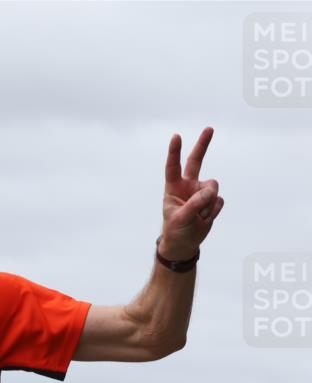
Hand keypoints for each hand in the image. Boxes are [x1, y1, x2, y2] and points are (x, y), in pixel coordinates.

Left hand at [160, 127, 224, 259]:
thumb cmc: (176, 230)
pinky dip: (213, 211)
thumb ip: (195, 203)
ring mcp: (201, 192)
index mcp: (173, 188)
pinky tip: (204, 218)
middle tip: (209, 128)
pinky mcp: (212, 200)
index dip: (174, 152)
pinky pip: (219, 201)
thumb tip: (211, 190)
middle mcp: (188, 186)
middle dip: (203, 145)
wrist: (185, 243)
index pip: (173, 167)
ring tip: (198, 216)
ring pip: (213, 188)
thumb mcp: (181, 218)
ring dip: (207, 204)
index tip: (176, 137)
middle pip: (196, 162)